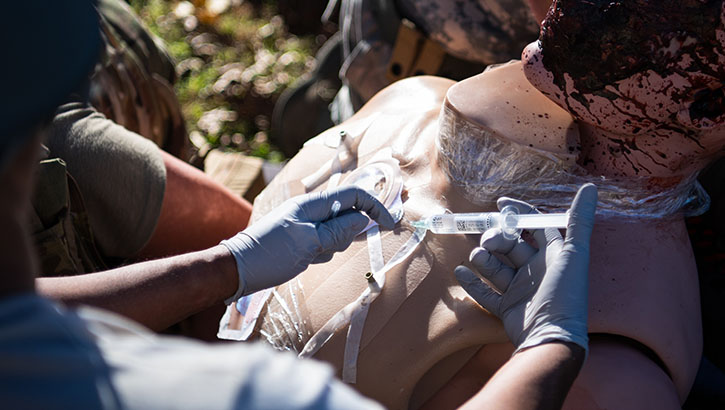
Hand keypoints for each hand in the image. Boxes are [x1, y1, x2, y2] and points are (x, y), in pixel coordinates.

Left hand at [221, 186, 394, 302]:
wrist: (237, 269)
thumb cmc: (270, 254)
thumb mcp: (309, 244)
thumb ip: (338, 231)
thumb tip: (362, 220)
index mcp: (312, 204)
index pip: (354, 195)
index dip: (375, 207)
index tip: (389, 225)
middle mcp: (311, 210)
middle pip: (348, 214)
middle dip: (348, 233)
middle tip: (326, 248)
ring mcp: (307, 225)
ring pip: (338, 232)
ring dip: (333, 246)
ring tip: (311, 256)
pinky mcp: (302, 239)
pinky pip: (325, 243)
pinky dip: (323, 252)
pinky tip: (306, 260)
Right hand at [455, 184, 597, 353]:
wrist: (552, 335)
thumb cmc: (565, 293)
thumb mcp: (573, 252)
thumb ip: (580, 220)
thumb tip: (591, 187)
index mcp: (552, 255)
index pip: (534, 226)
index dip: (518, 212)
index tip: (501, 204)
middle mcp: (535, 270)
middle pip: (509, 245)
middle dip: (496, 238)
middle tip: (488, 242)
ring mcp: (520, 289)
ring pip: (495, 266)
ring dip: (483, 259)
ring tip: (477, 258)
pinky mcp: (507, 308)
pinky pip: (485, 292)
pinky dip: (472, 282)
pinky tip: (461, 272)